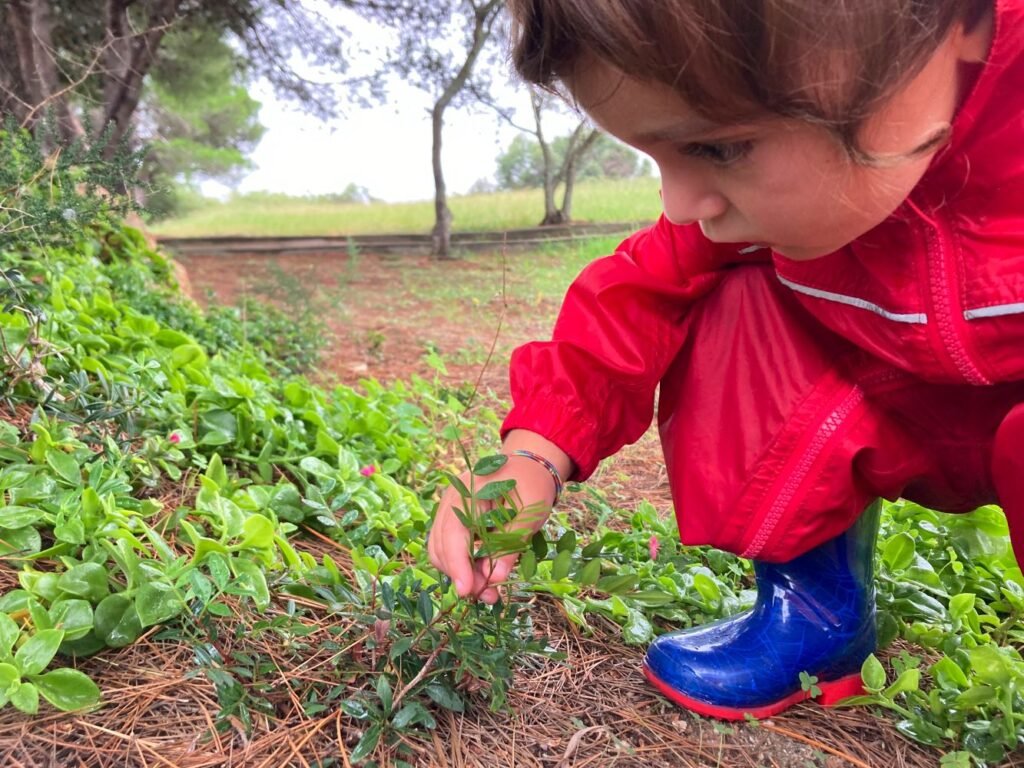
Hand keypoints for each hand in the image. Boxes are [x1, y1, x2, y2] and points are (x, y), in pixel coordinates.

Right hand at [427, 455, 556, 603]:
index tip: (468, 592)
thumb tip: (495, 579)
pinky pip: (449, 548)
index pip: (453, 533)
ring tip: (490, 591)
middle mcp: (451, 501)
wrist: (529, 467)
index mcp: (468, 491)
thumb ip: (512, 542)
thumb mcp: (530, 512)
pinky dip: (463, 566)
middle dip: (462, 576)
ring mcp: (449, 511)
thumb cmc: (532, 485)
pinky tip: (484, 577)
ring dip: (462, 574)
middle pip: (441, 546)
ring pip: (441, 551)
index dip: (458, 565)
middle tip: (489, 596)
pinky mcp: (454, 521)